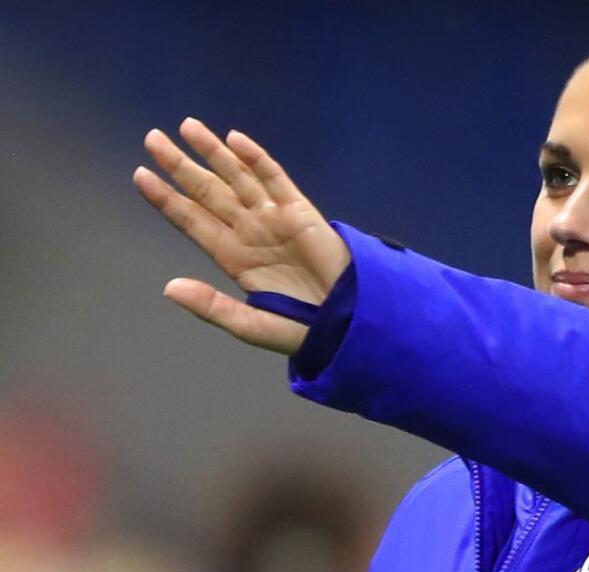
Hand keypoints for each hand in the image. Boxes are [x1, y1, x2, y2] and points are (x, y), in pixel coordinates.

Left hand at [134, 118, 349, 354]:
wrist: (346, 320)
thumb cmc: (300, 327)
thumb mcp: (249, 325)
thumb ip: (210, 306)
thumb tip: (169, 287)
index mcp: (231, 257)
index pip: (191, 220)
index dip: (166, 198)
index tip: (140, 175)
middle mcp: (247, 231)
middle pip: (207, 191)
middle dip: (180, 165)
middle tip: (152, 139)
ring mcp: (272, 218)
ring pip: (236, 177)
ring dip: (212, 153)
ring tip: (187, 127)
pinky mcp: (299, 210)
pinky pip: (274, 178)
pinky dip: (255, 159)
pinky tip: (235, 140)